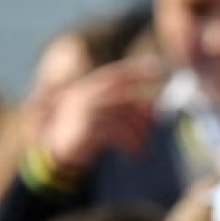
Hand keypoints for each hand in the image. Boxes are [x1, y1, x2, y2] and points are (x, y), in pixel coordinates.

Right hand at [41, 58, 162, 169]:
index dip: (138, 70)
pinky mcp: (83, 130)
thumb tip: (153, 108)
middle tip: (154, 123)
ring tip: (142, 145)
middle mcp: (86, 94)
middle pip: (120, 94)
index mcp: (91, 86)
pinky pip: (112, 132)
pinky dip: (127, 142)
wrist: (60, 151)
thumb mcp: (104, 115)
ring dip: (136, 131)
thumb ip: (124, 107)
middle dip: (140, 107)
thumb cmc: (88, 132)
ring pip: (119, 115)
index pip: (117, 74)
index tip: (159, 68)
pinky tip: (134, 152)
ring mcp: (83, 110)